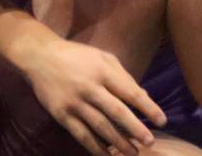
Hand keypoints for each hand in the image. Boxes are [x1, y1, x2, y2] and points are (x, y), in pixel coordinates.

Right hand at [22, 37, 165, 155]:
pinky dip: (95, 148)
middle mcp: (89, 87)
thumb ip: (123, 76)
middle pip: (117, 112)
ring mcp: (74, 103)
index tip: (162, 121)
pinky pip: (81, 135)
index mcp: (102, 71)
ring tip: (133, 153)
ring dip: (119, 142)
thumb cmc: (76, 56)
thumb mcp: (102, 57)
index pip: (129, 92)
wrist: (39, 57)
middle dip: (135, 129)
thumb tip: (144, 96)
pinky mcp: (62, 115)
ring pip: (100, 127)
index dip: (148, 107)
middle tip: (150, 142)